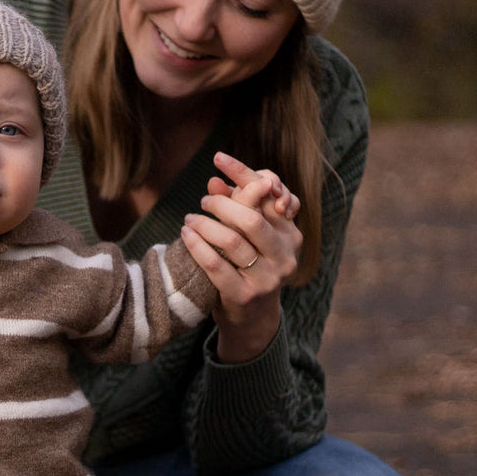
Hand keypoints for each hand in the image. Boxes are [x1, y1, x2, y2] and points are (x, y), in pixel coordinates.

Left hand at [180, 151, 302, 362]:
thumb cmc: (249, 267)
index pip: (270, 195)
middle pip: (252, 219)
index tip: (219, 158)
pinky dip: (197, 247)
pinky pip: (216, 266)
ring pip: (232, 242)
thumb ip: (238, 207)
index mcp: (291, 235)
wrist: (252, 317)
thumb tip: (215, 180)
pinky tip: (185, 236)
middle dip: (222, 204)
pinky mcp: (245, 296)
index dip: (244, 174)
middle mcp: (284, 256)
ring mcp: (267, 279)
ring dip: (205, 225)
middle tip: (203, 200)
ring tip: (190, 219)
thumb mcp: (251, 236)